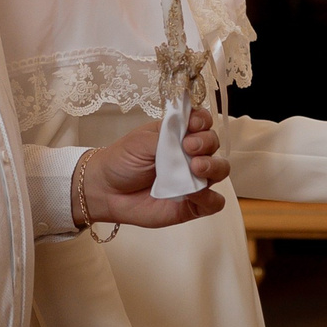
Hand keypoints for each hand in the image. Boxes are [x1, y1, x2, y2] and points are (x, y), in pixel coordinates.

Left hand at [81, 108, 229, 228]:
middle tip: (188, 147)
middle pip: (214, 144)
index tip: (193, 124)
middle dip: (206, 143)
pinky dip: (210, 197)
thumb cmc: (122, 162)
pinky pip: (214, 202)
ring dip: (213, 166)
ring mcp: (193, 180)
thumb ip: (167, 137)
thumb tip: (188, 136)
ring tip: (195, 168)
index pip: (203, 122)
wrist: (106, 190)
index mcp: (179, 135)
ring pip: (220, 171)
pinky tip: (194, 193)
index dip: (203, 121)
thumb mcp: (142, 141)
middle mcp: (190, 156)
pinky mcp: (192, 205)